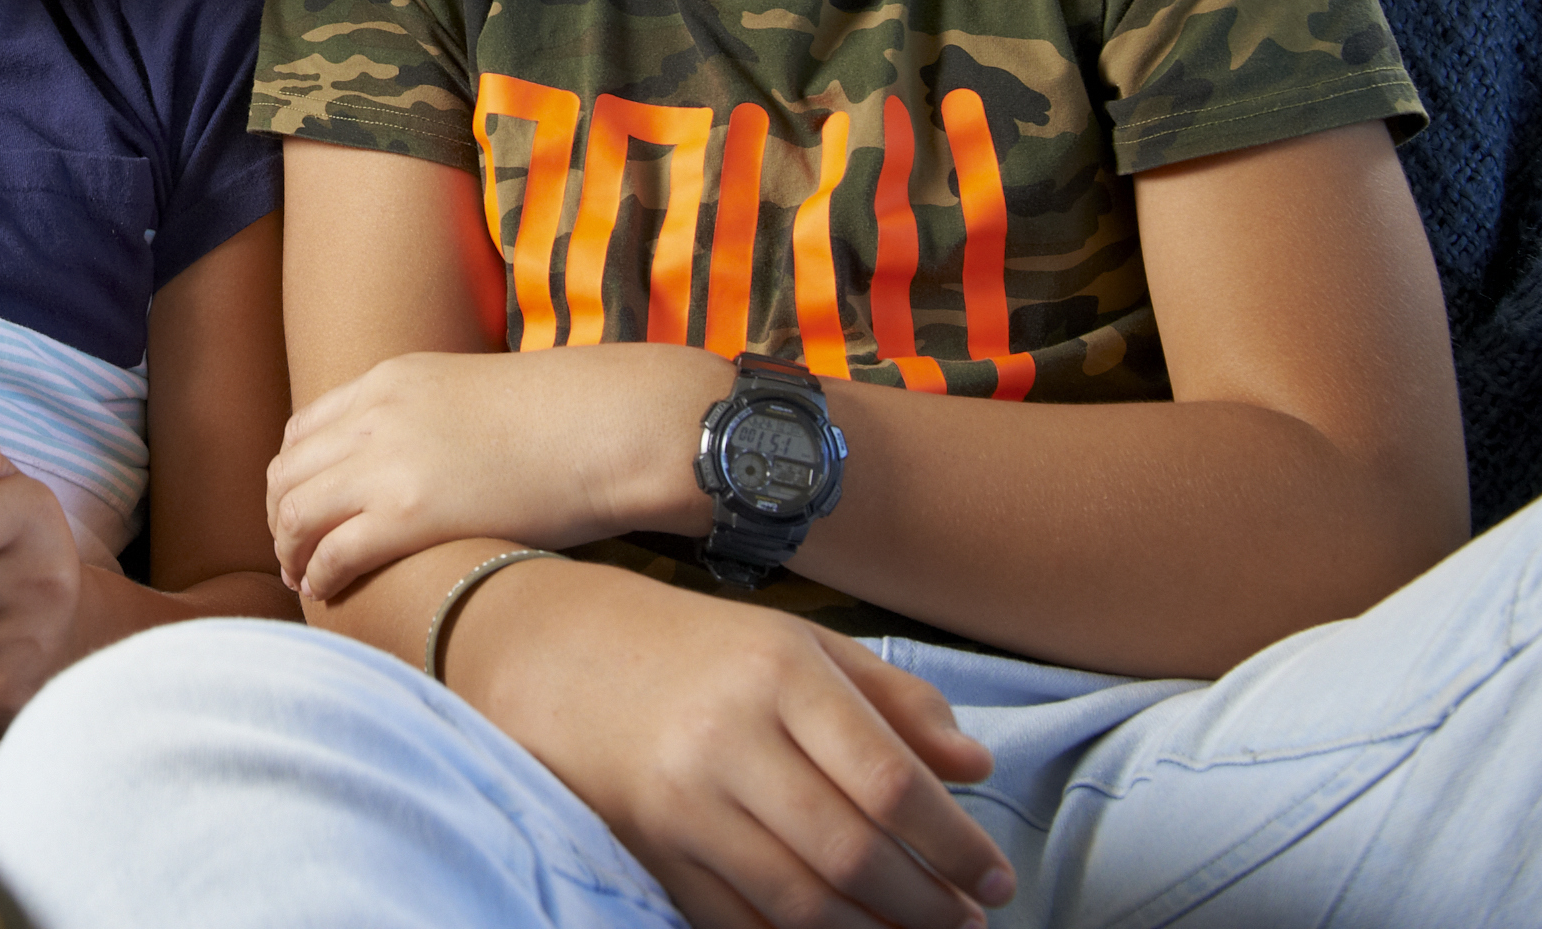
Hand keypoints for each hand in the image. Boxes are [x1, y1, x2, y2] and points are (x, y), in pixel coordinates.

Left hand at [270, 343, 724, 602]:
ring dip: (290, 549)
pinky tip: (325, 590)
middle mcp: (374, 416)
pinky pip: (333, 551)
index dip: (291, 477)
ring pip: (296, 512)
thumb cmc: (560, 418)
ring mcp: (387, 463)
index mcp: (387, 380)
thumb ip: (428, 419)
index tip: (299, 509)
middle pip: (288, 472)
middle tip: (291, 552)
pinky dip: (318, 574)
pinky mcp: (410, 514)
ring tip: (302, 577)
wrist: (607, 424)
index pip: (303, 430)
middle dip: (280, 517)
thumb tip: (422, 465)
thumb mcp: (470, 394)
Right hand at [458, 560, 1013, 928]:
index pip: (889, 781)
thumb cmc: (687, 643)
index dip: (954, 843)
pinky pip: (737, 921)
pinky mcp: (649, 848)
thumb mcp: (794, 640)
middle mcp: (728, 739)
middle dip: (928, 904)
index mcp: (776, 672)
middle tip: (968, 921)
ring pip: (800, 902)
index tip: (995, 876)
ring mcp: (681, 801)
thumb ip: (891, 699)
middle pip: (852, 853)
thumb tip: (973, 767)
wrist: (546, 645)